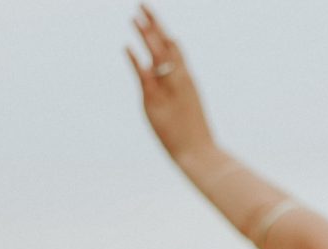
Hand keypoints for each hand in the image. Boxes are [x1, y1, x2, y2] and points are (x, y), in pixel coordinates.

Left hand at [125, 4, 214, 160]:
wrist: (200, 153)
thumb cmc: (194, 135)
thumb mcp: (187, 108)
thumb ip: (175, 92)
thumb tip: (164, 85)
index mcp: (187, 80)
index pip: (175, 49)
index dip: (162, 32)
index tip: (152, 17)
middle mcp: (180, 80)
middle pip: (166, 45)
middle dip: (154, 24)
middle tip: (143, 4)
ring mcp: (169, 89)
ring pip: (158, 56)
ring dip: (147, 36)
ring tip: (136, 17)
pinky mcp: (156, 101)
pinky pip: (144, 77)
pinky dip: (136, 61)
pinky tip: (127, 48)